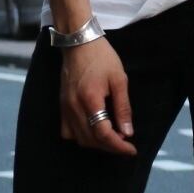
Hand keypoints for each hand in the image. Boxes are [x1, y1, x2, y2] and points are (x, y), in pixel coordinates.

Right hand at [58, 37, 136, 155]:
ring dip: (97, 144)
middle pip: (92, 140)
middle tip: (125, 144)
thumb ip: (123, 108)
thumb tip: (128, 132)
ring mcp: (65, 108)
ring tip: (112, 139)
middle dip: (110, 146)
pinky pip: (68, 132)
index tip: (131, 149)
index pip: (104, 133)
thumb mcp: (119, 80)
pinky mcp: (62, 106)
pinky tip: (93, 132)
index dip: (118, 146)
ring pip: (80, 139)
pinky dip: (81, 137)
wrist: (78, 42)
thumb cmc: (101, 58)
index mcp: (90, 100)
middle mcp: (74, 107)